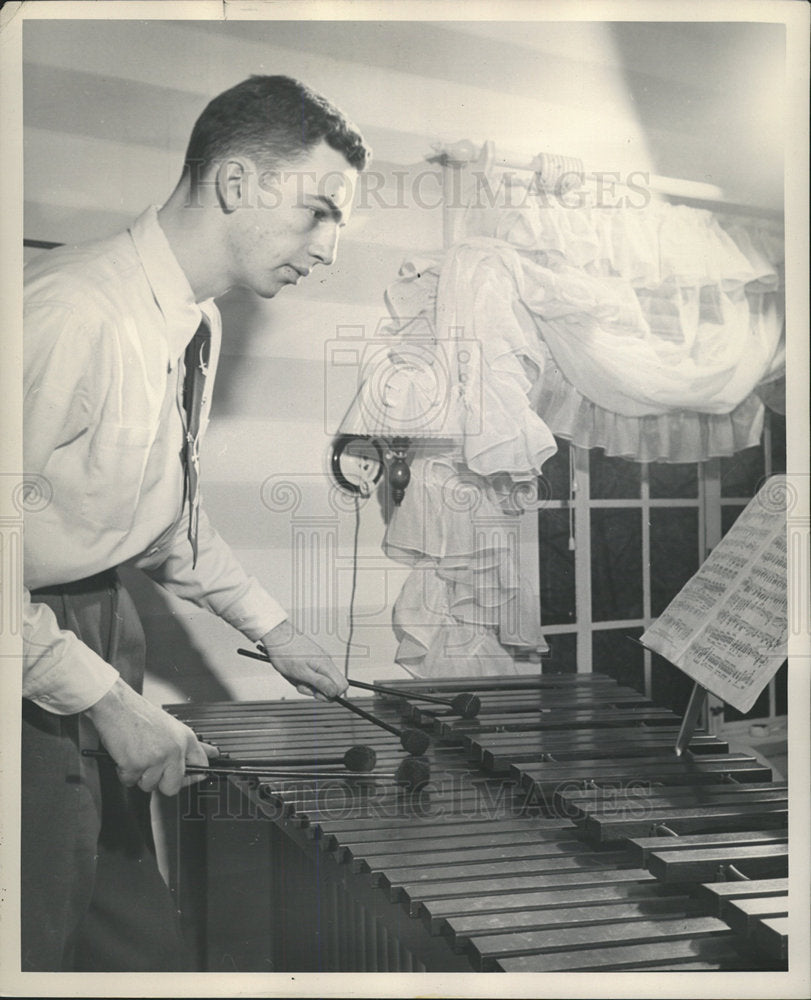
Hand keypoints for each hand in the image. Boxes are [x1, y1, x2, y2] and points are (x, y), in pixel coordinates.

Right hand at [85, 678, 217, 794]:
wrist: (116, 705)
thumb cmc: (139, 714)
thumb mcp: (171, 725)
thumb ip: (187, 743)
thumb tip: (212, 753)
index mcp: (185, 738)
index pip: (201, 764)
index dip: (194, 777)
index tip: (192, 778)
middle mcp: (174, 749)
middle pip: (173, 786)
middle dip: (160, 782)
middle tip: (151, 768)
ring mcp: (156, 758)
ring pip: (149, 786)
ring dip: (139, 776)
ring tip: (136, 754)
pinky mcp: (136, 765)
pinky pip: (130, 782)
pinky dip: (124, 773)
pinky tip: (125, 755)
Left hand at [260, 620, 347, 699]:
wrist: (276, 636)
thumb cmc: (285, 653)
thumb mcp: (301, 673)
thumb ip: (319, 683)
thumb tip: (334, 692)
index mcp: (326, 665)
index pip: (342, 686)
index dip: (331, 695)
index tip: (316, 693)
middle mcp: (326, 662)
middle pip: (331, 686)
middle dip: (317, 691)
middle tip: (303, 685)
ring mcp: (319, 661)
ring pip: (320, 682)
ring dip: (307, 685)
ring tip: (295, 678)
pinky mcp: (312, 660)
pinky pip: (313, 675)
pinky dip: (304, 678)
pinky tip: (295, 673)